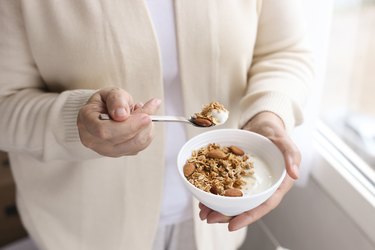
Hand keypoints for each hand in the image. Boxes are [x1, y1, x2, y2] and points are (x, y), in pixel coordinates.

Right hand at [77, 87, 160, 156]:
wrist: (105, 112)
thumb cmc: (107, 102)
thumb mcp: (111, 93)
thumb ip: (116, 100)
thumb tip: (122, 114)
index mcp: (86, 121)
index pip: (104, 130)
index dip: (128, 126)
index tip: (146, 116)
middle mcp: (92, 140)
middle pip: (118, 140)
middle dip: (140, 127)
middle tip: (151, 111)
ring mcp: (104, 150)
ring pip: (132, 146)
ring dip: (146, 130)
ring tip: (145, 113)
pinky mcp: (118, 154)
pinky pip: (138, 148)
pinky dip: (146, 135)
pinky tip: (142, 123)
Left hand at [199, 111, 300, 230]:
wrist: (262, 125)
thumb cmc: (276, 133)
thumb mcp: (285, 141)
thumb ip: (291, 155)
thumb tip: (295, 174)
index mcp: (278, 184)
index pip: (265, 204)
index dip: (249, 216)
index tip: (232, 225)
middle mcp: (263, 187)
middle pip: (246, 206)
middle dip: (227, 215)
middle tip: (209, 219)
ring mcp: (250, 183)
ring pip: (235, 200)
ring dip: (218, 207)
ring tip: (203, 212)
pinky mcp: (238, 176)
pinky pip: (227, 187)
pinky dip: (215, 193)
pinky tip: (202, 196)